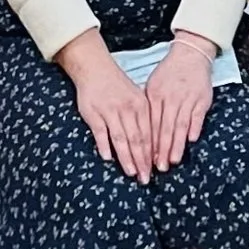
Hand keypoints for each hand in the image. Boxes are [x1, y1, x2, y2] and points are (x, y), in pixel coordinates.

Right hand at [62, 30, 155, 180]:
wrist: (95, 69)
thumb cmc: (118, 87)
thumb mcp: (136, 98)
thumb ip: (143, 120)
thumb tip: (152, 146)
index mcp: (141, 105)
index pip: (149, 134)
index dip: (152, 154)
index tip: (155, 169)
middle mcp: (128, 109)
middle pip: (137, 139)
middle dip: (142, 161)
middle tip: (145, 178)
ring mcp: (110, 111)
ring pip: (121, 138)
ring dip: (126, 157)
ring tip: (131, 172)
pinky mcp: (94, 113)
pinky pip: (100, 132)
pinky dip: (105, 145)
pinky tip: (108, 158)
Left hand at [141, 31, 217, 171]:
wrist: (190, 55)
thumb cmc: (168, 73)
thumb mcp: (152, 86)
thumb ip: (147, 108)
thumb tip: (140, 132)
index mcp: (155, 96)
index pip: (150, 124)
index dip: (148, 143)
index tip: (145, 160)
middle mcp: (170, 98)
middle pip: (164, 128)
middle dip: (161, 150)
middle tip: (158, 168)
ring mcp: (187, 99)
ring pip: (180, 125)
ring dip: (176, 144)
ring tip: (172, 160)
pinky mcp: (202, 99)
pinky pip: (197, 116)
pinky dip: (194, 127)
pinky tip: (191, 140)